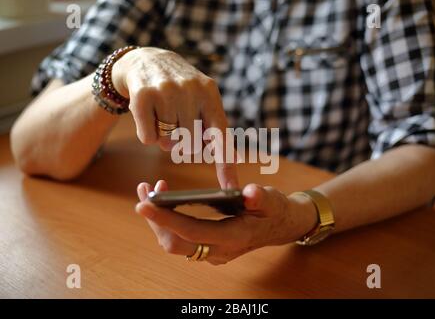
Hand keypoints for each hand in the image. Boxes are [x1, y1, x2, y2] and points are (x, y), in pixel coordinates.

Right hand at [112, 47, 237, 188]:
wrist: (146, 60)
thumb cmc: (179, 88)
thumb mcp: (201, 97)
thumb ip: (213, 125)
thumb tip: (231, 159)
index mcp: (210, 93)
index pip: (221, 135)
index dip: (226, 164)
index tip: (231, 188)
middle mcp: (191, 90)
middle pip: (191, 145)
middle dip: (183, 144)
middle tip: (177, 126)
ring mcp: (166, 91)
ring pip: (168, 143)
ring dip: (164, 138)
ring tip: (162, 115)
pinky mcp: (142, 96)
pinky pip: (148, 139)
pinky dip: (147, 135)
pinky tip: (148, 115)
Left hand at [135, 180, 316, 264]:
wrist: (281, 226)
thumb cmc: (275, 210)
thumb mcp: (272, 200)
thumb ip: (261, 198)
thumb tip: (250, 192)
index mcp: (232, 238)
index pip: (191, 232)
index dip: (166, 218)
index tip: (145, 203)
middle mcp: (219, 251)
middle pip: (174, 243)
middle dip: (154, 219)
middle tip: (144, 190)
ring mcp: (212, 253)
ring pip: (174, 244)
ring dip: (158, 221)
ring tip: (149, 192)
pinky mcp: (209, 248)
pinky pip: (180, 241)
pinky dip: (167, 223)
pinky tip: (163, 203)